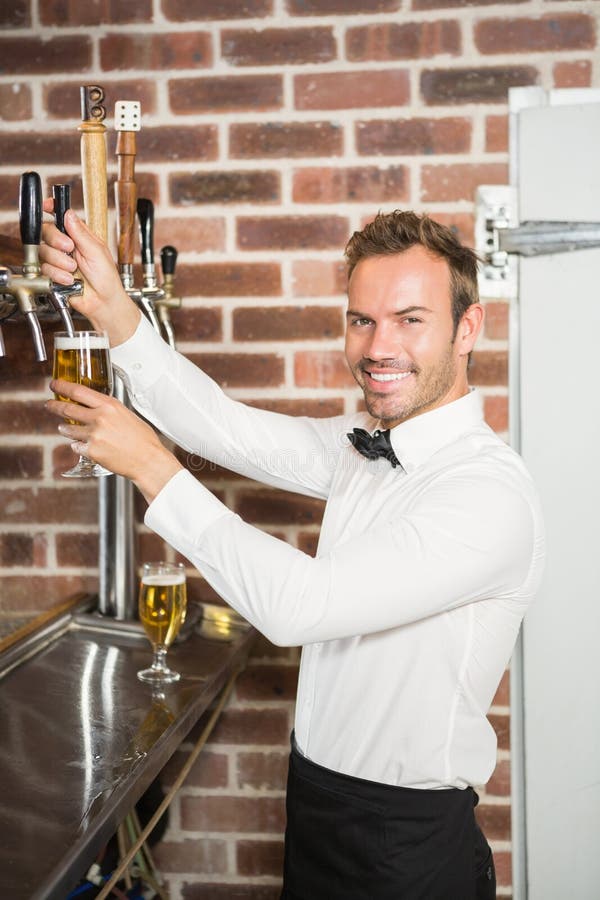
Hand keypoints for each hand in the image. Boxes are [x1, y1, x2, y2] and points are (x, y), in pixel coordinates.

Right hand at [40, 200, 140, 346]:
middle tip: (70, 248)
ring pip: (44, 251)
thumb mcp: (97, 252)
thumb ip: (81, 233)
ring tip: (74, 270)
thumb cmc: (107, 279)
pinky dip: (57, 275)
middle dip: (56, 240)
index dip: (51, 208)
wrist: (103, 303)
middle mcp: (67, 245)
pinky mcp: (52, 274)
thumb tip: (68, 214)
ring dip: (59, 261)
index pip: (61, 216)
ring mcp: (58, 259)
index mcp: (79, 235)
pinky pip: (44, 268)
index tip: (46, 206)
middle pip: (47, 231)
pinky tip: (69, 280)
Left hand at [47, 379, 182, 502]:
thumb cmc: (143, 440)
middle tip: (50, 405)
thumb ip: (110, 410)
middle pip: (67, 408)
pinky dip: (78, 446)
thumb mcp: (128, 415)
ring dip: (65, 428)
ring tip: (66, 428)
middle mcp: (100, 418)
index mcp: (110, 406)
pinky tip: (88, 446)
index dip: (62, 386)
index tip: (55, 384)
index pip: (78, 391)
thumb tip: (96, 408)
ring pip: (68, 429)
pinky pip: (76, 446)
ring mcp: (94, 435)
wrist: (148, 460)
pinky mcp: (91, 451)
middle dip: (54, 406)